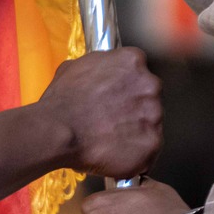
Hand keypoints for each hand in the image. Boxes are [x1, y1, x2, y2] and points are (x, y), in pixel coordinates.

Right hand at [37, 48, 160, 178]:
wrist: (58, 131)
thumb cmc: (62, 101)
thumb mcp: (74, 67)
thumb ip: (98, 65)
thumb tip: (99, 73)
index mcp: (132, 60)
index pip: (139, 71)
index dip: (126, 85)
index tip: (117, 96)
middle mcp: (149, 84)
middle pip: (149, 95)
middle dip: (134, 107)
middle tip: (113, 118)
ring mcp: (154, 114)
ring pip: (151, 123)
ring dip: (136, 130)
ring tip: (111, 138)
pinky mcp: (153, 142)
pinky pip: (149, 149)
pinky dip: (135, 153)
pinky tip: (116, 152)